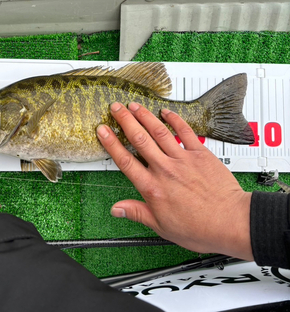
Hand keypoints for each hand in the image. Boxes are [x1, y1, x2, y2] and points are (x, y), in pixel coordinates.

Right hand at [97, 102, 252, 260]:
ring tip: (134, 105)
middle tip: (115, 108)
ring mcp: (182, 159)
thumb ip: (137, 213)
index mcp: (153, 188)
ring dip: (144, 116)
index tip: (103, 130)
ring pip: (158, 131)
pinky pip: (185, 131)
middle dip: (125, 120)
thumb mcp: (162, 227)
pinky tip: (166, 112)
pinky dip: (174, 119)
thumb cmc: (201, 227)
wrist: (231, 222)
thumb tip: (117, 209)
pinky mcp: (200, 153)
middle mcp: (165, 169)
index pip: (125, 160)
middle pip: (139, 139)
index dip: (111, 143)